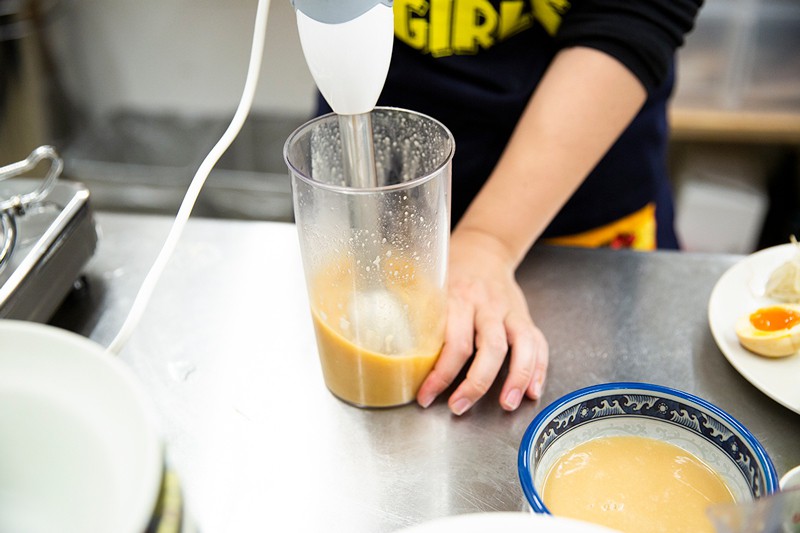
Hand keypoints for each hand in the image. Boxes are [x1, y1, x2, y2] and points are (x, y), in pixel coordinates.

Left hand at [416, 228, 548, 414]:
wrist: (485, 249)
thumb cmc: (451, 272)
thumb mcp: (429, 285)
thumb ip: (416, 313)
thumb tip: (390, 352)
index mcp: (458, 298)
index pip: (454, 343)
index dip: (440, 375)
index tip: (426, 397)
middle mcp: (487, 306)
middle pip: (490, 348)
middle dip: (477, 383)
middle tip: (459, 407)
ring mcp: (510, 312)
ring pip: (522, 346)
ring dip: (517, 378)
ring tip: (507, 405)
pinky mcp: (526, 318)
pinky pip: (539, 343)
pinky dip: (539, 369)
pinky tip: (532, 392)